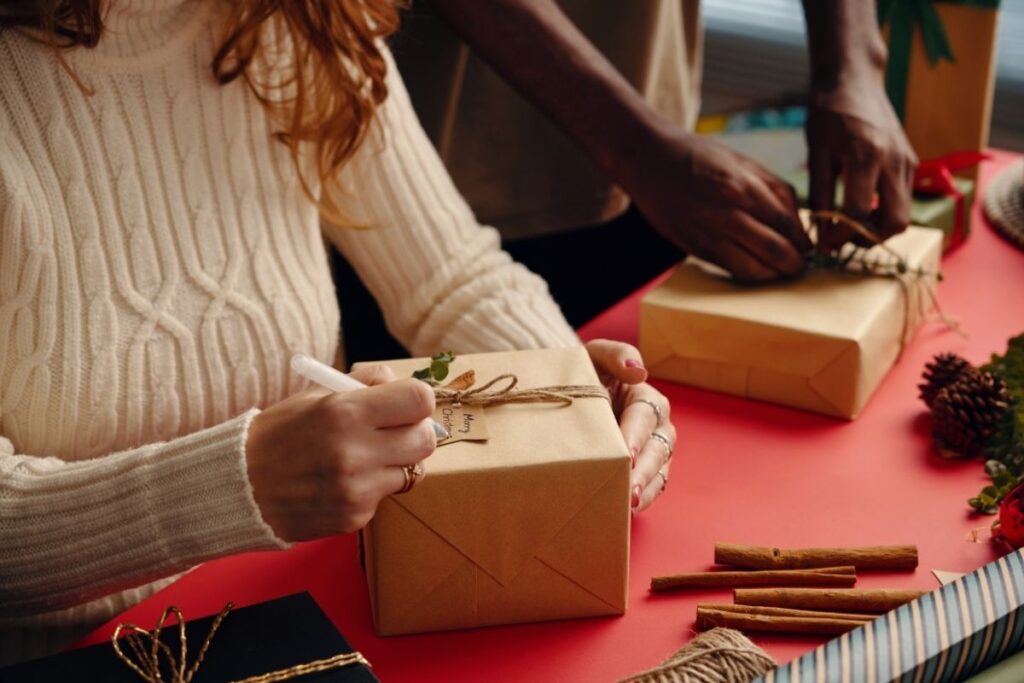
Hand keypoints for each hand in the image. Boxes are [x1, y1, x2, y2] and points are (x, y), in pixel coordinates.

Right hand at [245, 364, 437, 541]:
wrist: (239, 486)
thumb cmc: (280, 434)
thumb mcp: (315, 395)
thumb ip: (363, 382)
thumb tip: (399, 381)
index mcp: (344, 412)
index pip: (419, 400)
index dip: (417, 400)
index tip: (405, 404)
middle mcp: (354, 452)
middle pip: (426, 440)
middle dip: (415, 432)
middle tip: (394, 432)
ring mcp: (356, 490)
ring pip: (413, 471)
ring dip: (396, 463)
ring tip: (364, 457)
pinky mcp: (354, 517)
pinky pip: (386, 496)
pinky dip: (373, 487)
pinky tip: (344, 481)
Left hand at [585, 339, 673, 511]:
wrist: (568, 394)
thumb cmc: (585, 373)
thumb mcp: (595, 355)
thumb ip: (616, 355)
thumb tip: (638, 372)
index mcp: (646, 398)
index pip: (644, 417)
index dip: (637, 435)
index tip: (627, 453)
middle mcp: (655, 426)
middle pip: (657, 449)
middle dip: (645, 470)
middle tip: (630, 489)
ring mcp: (651, 451)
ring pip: (659, 472)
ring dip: (647, 489)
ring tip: (631, 504)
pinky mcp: (642, 471)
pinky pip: (651, 487)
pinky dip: (643, 498)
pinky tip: (627, 509)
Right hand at [627, 131, 811, 282]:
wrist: (647, 159)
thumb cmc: (698, 155)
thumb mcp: (742, 161)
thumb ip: (773, 190)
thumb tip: (798, 222)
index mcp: (742, 186)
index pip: (785, 223)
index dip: (802, 241)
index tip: (809, 249)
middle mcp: (725, 212)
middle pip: (773, 249)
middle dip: (792, 264)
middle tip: (800, 268)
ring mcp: (706, 232)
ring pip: (750, 267)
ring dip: (772, 275)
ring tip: (782, 274)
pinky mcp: (691, 245)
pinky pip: (727, 267)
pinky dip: (746, 273)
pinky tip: (756, 270)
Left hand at [806, 73, 917, 250]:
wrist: (854, 78)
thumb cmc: (828, 112)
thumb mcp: (816, 153)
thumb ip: (820, 195)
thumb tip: (821, 234)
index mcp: (866, 156)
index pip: (857, 213)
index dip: (840, 236)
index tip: (824, 245)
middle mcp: (893, 160)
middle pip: (895, 222)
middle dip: (869, 239)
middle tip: (843, 239)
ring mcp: (907, 160)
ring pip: (904, 214)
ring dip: (879, 228)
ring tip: (850, 224)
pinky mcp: (911, 160)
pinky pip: (903, 198)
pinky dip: (884, 211)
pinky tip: (860, 205)